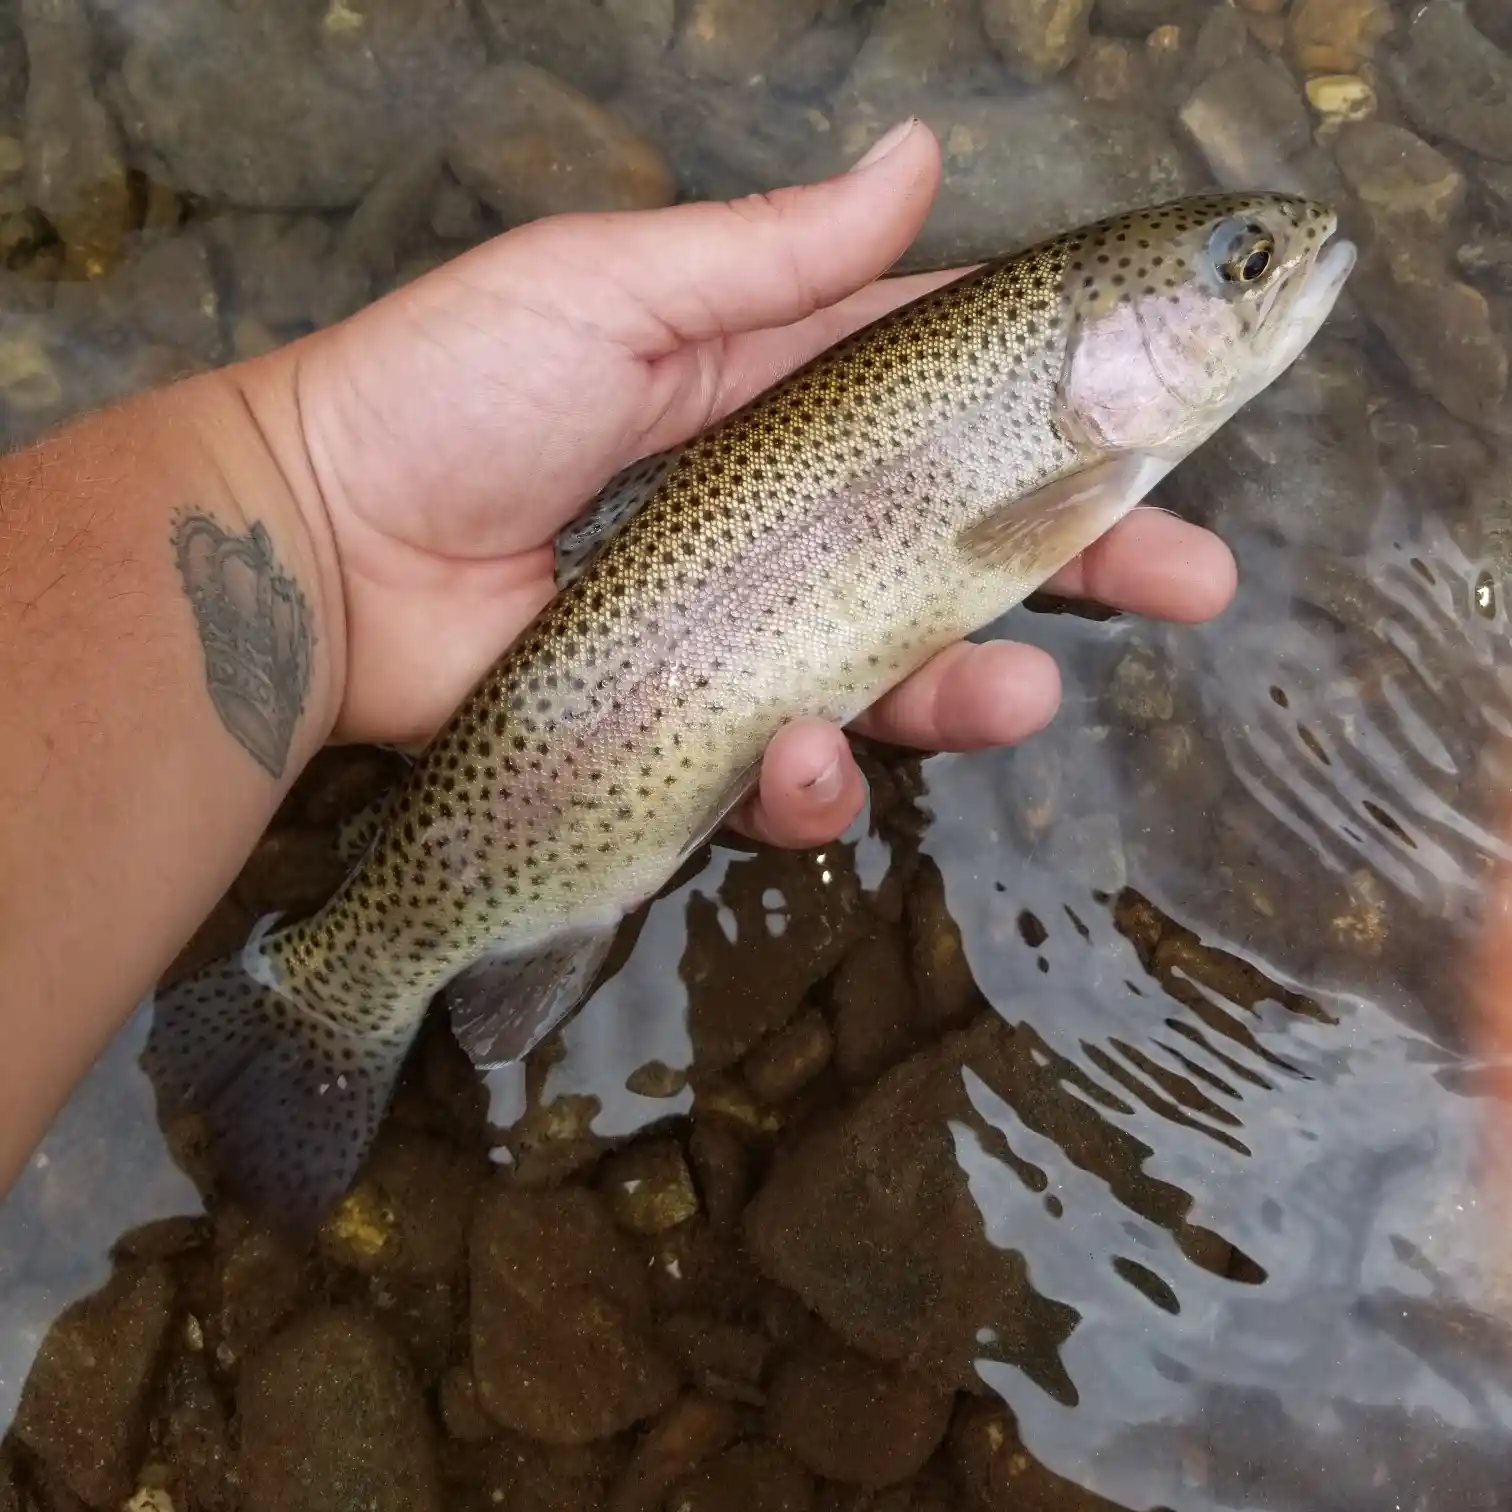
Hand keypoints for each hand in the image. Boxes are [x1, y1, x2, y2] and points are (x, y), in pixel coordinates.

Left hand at [257, 117, 1235, 846]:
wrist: (321, 547)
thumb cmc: (446, 390)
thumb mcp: (614, 289)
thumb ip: (774, 252)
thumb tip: (922, 159)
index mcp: (783, 399)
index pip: (957, 399)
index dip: (1068, 407)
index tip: (1176, 411)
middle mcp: (787, 523)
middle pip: (968, 547)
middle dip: (1090, 565)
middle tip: (1195, 582)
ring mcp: (749, 637)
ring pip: (905, 676)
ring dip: (976, 694)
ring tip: (1017, 696)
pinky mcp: (696, 735)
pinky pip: (793, 770)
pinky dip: (814, 777)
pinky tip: (801, 757)